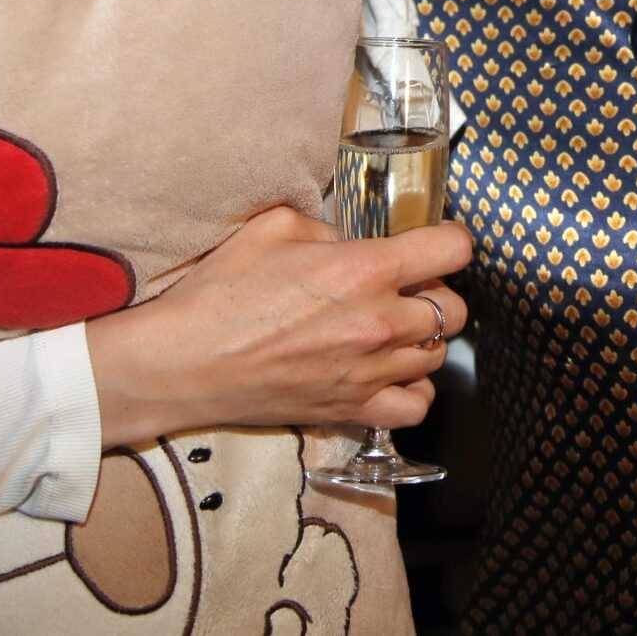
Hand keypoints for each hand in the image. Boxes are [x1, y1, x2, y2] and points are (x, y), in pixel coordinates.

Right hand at [85, 207, 471, 446]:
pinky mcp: (351, 409)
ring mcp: (369, 372)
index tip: (438, 241)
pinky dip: (412, 390)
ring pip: (437, 357)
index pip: (453, 250)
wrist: (182, 363)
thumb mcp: (274, 227)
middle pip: (454, 310)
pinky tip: (390, 373)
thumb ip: (328, 227)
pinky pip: (414, 407)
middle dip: (437, 293)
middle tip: (407, 287)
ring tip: (394, 328)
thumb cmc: (220, 292)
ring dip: (423, 339)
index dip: (451, 240)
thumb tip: (349, 240)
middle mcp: (379, 323)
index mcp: (365, 269)